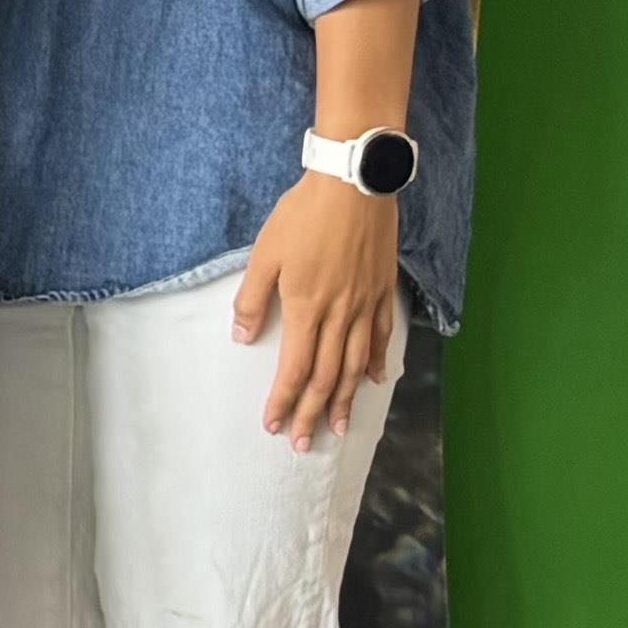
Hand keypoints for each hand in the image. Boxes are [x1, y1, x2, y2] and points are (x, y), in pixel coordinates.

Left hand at [235, 169, 401, 448]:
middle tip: (302, 442)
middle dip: (313, 413)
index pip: (295, 369)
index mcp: (306, 308)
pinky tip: (374, 381)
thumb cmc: (302, 216)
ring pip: (356, 364)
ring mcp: (366, 304)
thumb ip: (253, 300)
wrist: (353, 184)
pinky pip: (381, 336)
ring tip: (340, 427)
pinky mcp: (384, 290)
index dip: (283, 401)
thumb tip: (243, 338)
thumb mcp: (264, 255)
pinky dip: (377, 363)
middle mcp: (340, 314)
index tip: (272, 424)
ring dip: (346, 399)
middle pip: (327, 377)